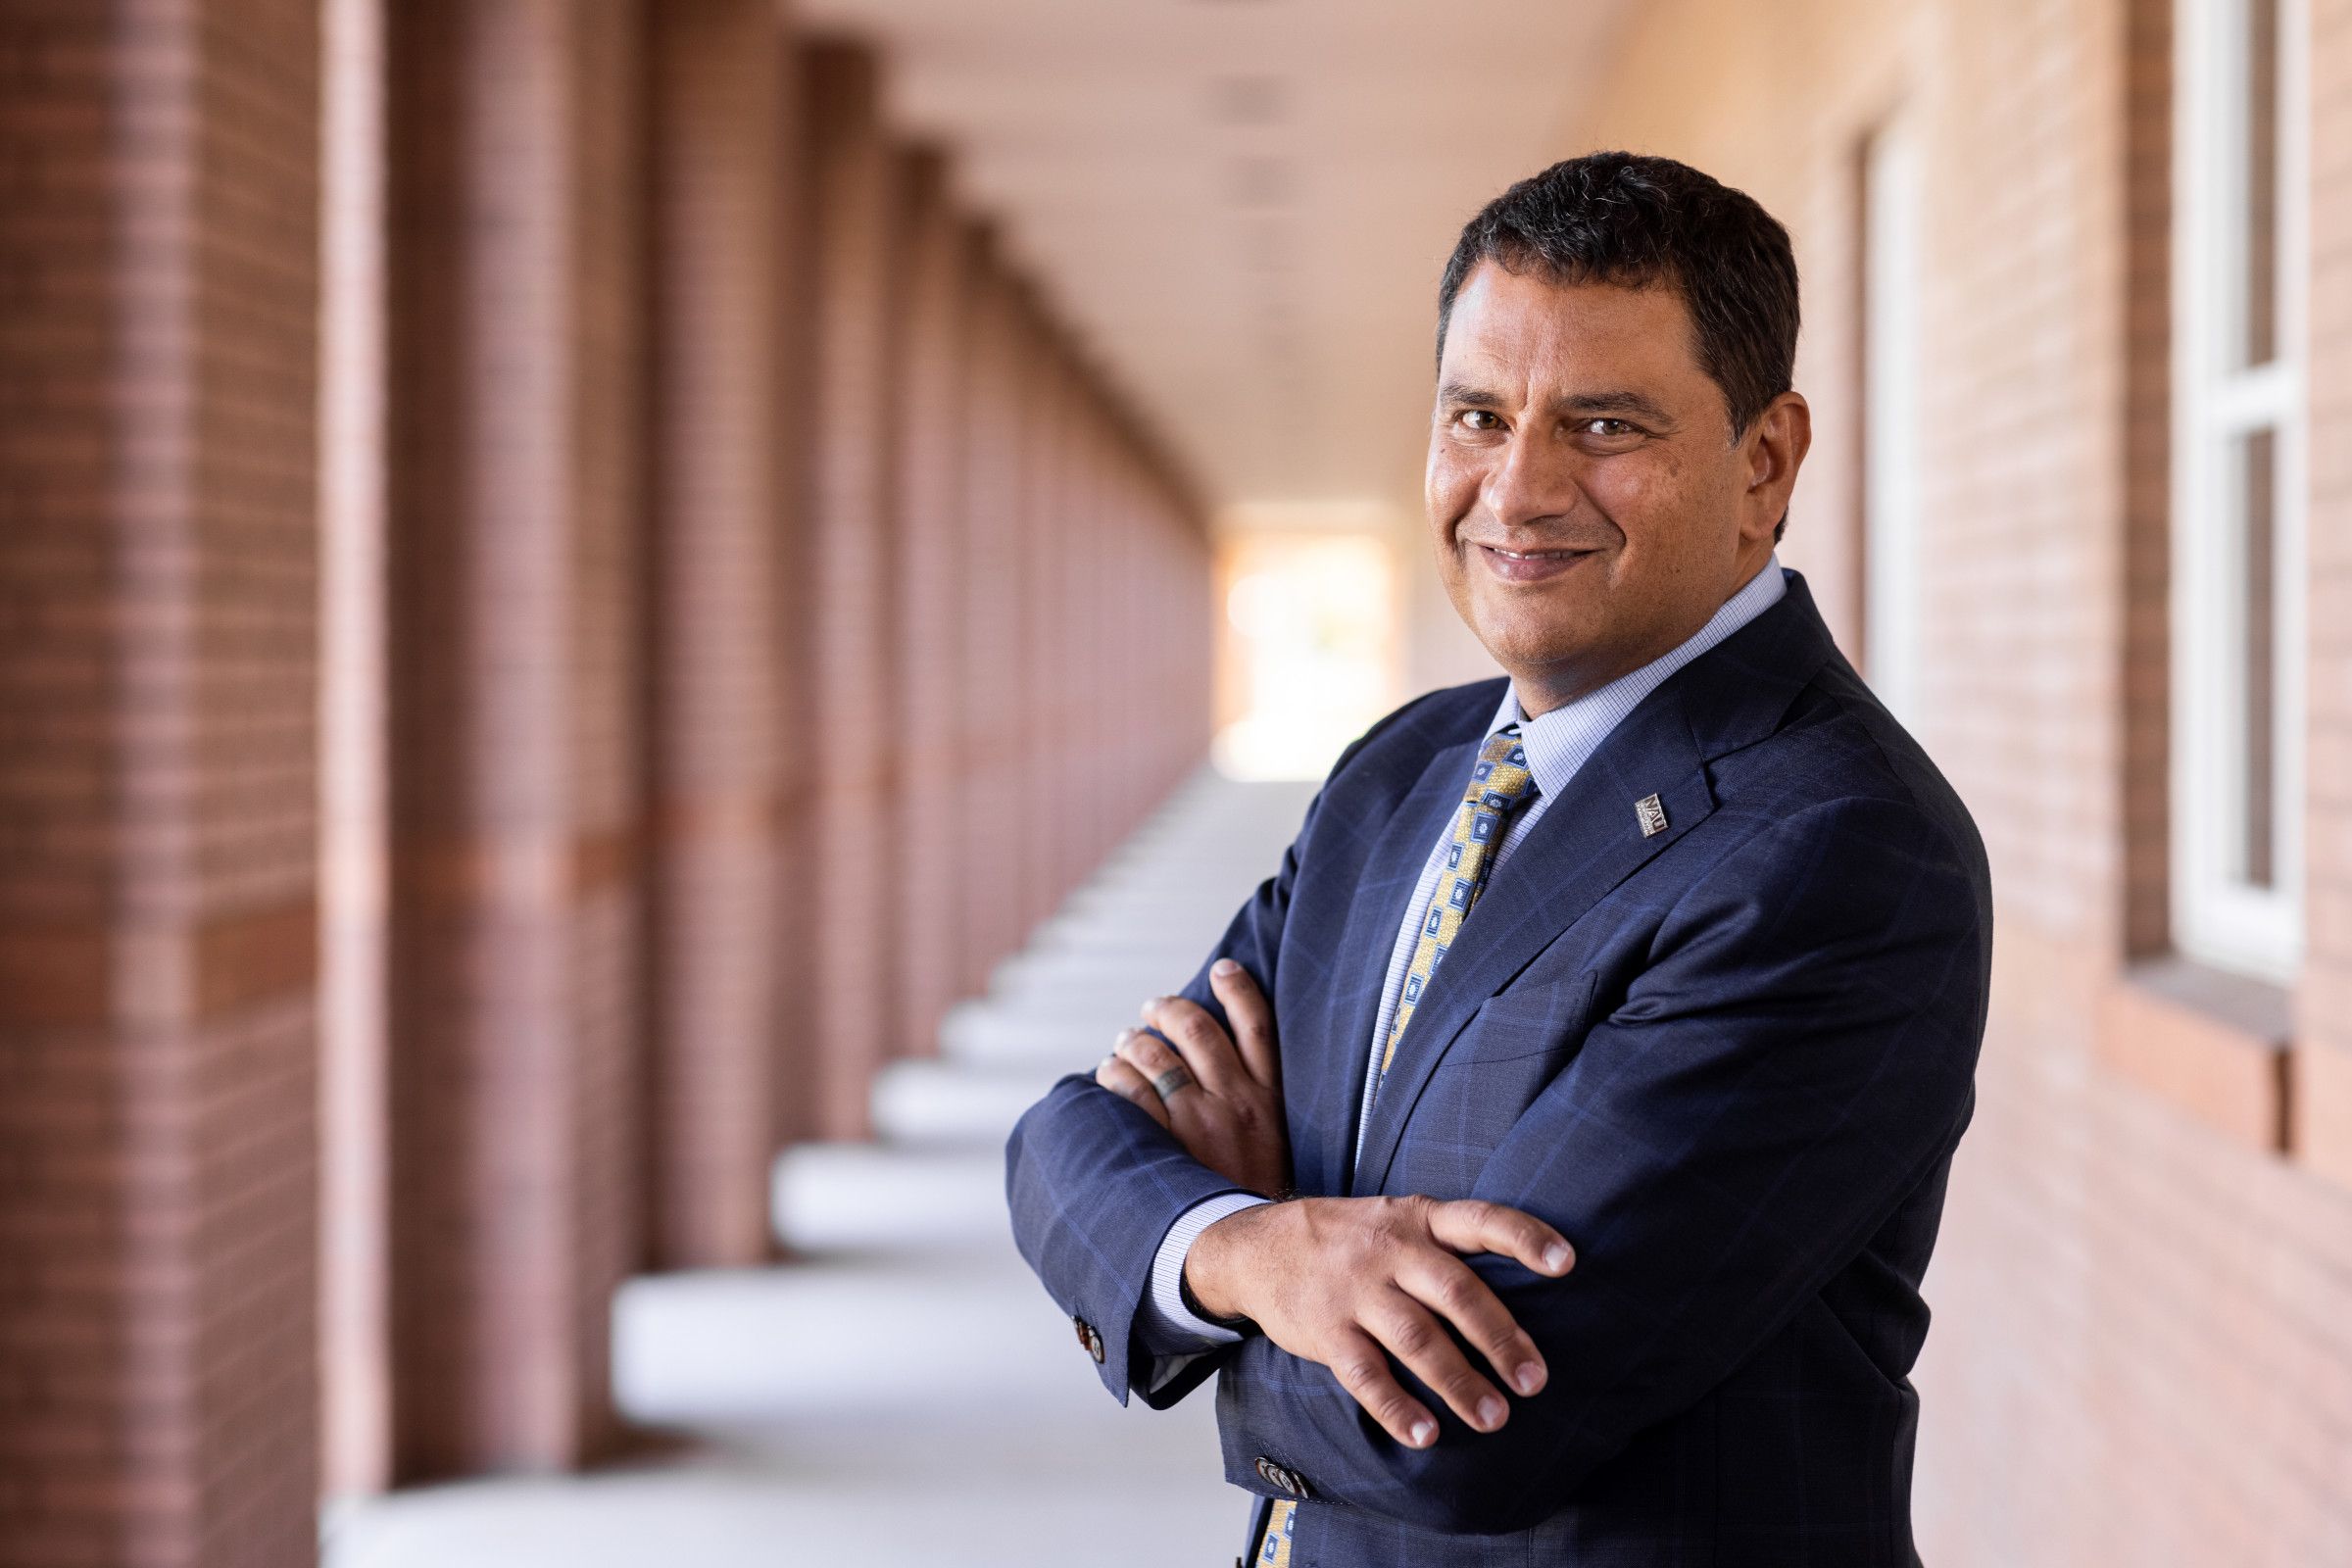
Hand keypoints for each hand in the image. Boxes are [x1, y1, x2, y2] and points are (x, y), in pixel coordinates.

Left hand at [1092, 958, 1288, 1196]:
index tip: (1223, 969)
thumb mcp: (1282, 1143)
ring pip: (1159, 1056)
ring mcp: (1201, 1122)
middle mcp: (1237, 1101)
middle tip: (1152, 1009)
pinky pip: (1132, 1094)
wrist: (1254, 1248)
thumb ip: (1262, 1104)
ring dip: (1134, 1040)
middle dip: (1168, 1010)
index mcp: (1272, 1098)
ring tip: (1125, 1042)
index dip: (1239, 988)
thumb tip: (1227, 1067)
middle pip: (1197, 1030)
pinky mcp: (1170, 1146)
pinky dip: (1116, 1076)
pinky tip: (1110, 1075)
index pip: (1258, 1024)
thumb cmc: (1263, 1194)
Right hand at [1183, 1195, 1574, 1447]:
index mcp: (1418, 1219)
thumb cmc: (1349, 1239)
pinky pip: (1365, 1375)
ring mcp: (1356, 1291)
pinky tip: (1426, 1434)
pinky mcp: (1326, 1331)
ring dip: (1459, 1382)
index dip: (1524, 1238)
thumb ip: (1446, 1246)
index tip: (1566, 1264)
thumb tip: (1521, 1291)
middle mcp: (1390, 1249)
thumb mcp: (1396, 1218)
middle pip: (1456, 1293)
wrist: (1256, 1246)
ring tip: (1495, 1419)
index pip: (1479, 1220)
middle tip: (1534, 1381)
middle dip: (1500, 1339)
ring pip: (1416, 1339)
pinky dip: (1396, 1408)